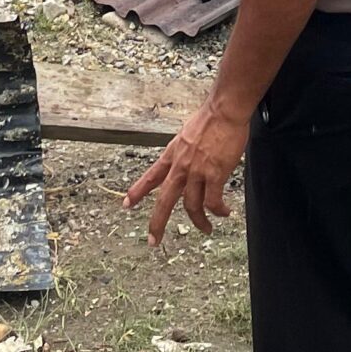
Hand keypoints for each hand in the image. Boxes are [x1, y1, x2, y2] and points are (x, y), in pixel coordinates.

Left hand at [123, 100, 249, 245]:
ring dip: (199, 222)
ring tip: (205, 228)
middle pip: (164, 200)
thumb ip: (185, 151)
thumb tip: (188, 161)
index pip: (150, 176)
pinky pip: (213, 201)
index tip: (126, 204)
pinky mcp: (214, 174)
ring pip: (191, 206)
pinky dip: (218, 211)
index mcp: (172, 155)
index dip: (137, 192)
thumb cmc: (211, 118)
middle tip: (153, 241)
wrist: (224, 110)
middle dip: (157, 223)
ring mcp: (196, 171)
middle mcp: (180, 166)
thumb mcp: (187, 134)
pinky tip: (224, 213)